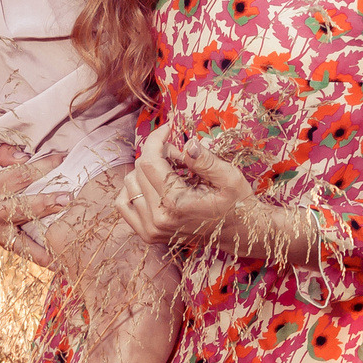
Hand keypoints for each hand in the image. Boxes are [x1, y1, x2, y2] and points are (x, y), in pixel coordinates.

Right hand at [0, 154, 65, 267]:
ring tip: (65, 240)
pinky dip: (38, 256)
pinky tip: (56, 261)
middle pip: (20, 206)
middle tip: (68, 198)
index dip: (41, 167)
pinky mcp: (0, 241)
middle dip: (45, 202)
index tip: (62, 159)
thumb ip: (1, 155)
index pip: (18, 175)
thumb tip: (25, 156)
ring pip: (21, 234)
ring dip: (45, 236)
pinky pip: (21, 250)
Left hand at [117, 125, 253, 247]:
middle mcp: (159, 219)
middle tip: (181, 157)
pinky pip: (123, 203)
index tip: (168, 128)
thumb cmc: (236, 203)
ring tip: (171, 173)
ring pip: (129, 183)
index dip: (156, 139)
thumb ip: (206, 160)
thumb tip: (187, 143)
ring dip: (146, 171)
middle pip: (139, 169)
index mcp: (177, 204)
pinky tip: (153, 185)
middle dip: (157, 154)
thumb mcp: (229, 177)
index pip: (149, 162)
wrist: (239, 233)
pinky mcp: (147, 234)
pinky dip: (134, 188)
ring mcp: (151, 229)